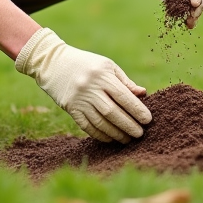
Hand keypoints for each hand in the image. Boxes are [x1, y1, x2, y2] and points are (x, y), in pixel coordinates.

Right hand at [15, 27, 151, 142]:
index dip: (137, 109)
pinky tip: (111, 138)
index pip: (123, 96)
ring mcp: (79, 99)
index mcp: (102, 75)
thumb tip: (143, 94)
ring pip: (100, 122)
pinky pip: (87, 126)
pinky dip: (100, 134)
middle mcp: (90, 88)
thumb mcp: (106, 66)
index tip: (148, 120)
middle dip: (128, 125)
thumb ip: (125, 81)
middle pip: (112, 112)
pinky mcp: (70, 108)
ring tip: (128, 139)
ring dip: (116, 133)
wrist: (54, 63)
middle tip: (140, 134)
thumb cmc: (86, 64)